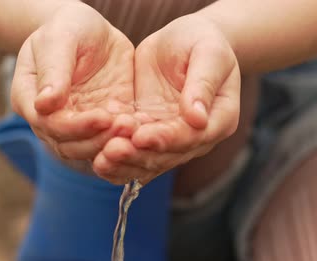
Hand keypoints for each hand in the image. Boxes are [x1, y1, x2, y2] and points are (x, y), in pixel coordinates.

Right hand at [10, 2, 136, 162]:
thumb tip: (44, 105)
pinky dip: (127, 142)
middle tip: (126, 126)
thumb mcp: (59, 39)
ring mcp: (79, 125)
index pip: (49, 125)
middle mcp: (51, 120)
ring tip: (135, 127)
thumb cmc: (68, 28)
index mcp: (30, 100)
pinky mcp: (105, 124)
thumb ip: (53, 71)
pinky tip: (143, 130)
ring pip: (91, 150)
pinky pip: (113, 141)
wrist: (93, 29)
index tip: (103, 116)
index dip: (75, 126)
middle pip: (70, 145)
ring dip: (113, 144)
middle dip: (98, 140)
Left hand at [93, 14, 240, 184]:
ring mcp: (172, 139)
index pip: (192, 137)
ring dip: (125, 163)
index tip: (141, 136)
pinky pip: (134, 152)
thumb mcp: (208, 53)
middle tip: (112, 151)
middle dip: (139, 155)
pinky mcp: (149, 134)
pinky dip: (117, 159)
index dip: (166, 139)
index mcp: (219, 120)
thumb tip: (197, 119)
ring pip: (149, 160)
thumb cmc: (202, 41)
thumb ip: (203, 84)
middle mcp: (197, 138)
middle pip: (168, 155)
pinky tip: (97, 159)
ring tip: (100, 161)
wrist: (182, 40)